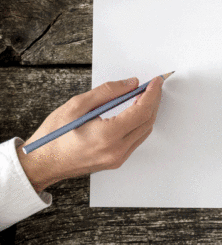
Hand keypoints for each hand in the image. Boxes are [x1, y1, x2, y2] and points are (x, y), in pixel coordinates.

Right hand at [17, 76, 164, 192]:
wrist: (41, 164)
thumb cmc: (53, 137)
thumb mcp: (76, 106)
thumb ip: (107, 92)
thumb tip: (131, 83)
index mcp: (107, 137)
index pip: (141, 111)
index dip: (152, 93)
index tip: (156, 80)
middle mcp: (116, 151)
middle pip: (147, 121)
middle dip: (153, 100)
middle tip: (152, 85)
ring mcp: (117, 159)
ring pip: (144, 131)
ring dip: (148, 112)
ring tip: (144, 95)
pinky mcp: (116, 161)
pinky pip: (136, 140)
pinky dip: (140, 123)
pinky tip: (135, 111)